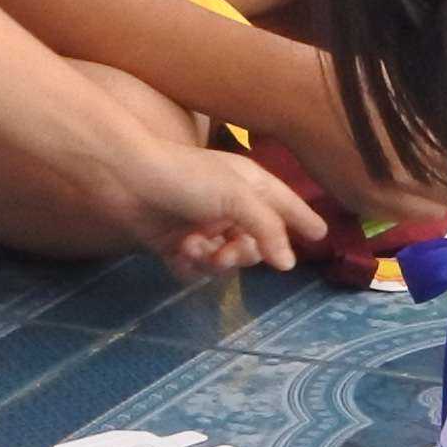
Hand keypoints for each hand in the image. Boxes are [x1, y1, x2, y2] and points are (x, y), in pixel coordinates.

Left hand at [130, 138, 322, 274]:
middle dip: (243, 254)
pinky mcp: (175, 243)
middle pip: (255, 244)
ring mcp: (202, 225)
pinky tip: (178, 253)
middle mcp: (228, 206)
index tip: (321, 234)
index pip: (285, 205)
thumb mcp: (237, 196)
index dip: (303, 218)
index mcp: (249, 185)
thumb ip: (267, 229)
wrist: (126, 179)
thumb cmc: (186, 177)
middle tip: (226, 252)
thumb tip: (289, 264)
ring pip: (225, 260)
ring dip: (212, 259)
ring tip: (194, 247)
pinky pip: (195, 269)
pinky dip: (189, 266)